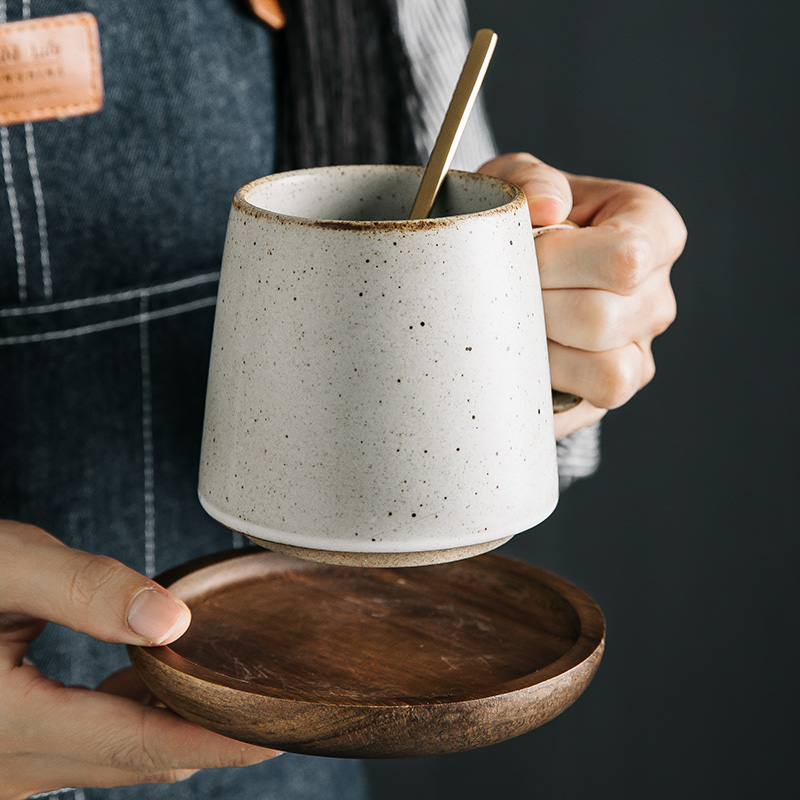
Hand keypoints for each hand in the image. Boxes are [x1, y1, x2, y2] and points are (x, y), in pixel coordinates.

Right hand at [0, 520, 278, 798]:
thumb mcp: (4, 567)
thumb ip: (86, 591)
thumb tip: (171, 620)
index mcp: (10, 725)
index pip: (145, 746)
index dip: (222, 737)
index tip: (281, 727)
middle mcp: (7, 768)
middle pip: (138, 761)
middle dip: (210, 734)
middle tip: (270, 698)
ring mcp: (4, 770)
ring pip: (114, 760)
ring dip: (172, 727)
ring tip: (225, 683)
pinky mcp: (4, 755)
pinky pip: (87, 750)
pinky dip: (132, 722)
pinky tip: (152, 680)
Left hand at [479, 153, 685, 438]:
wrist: (512, 270)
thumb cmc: (521, 222)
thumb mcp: (516, 183)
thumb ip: (531, 179)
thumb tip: (546, 206)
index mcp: (652, 229)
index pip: (625, 257)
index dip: (558, 261)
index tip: (521, 250)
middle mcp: (657, 294)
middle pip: (601, 319)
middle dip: (535, 307)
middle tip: (503, 292)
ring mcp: (641, 348)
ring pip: (606, 372)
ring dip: (542, 351)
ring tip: (512, 323)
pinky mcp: (614, 390)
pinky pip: (592, 406)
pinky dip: (548, 388)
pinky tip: (520, 359)